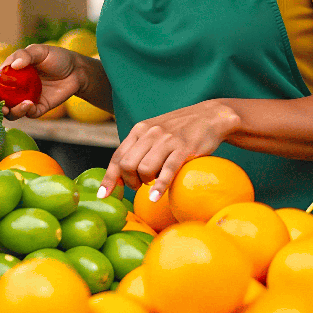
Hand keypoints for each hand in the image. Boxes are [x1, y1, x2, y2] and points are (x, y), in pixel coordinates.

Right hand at [0, 44, 82, 119]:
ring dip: (13, 112)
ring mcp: (27, 98)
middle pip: (3, 100)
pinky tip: (30, 104)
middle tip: (2, 107)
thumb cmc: (57, 57)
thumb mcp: (41, 51)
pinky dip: (27, 112)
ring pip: (14, 111)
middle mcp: (18, 88)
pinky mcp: (39, 107)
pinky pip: (30, 114)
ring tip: (18, 106)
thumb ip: (27, 55)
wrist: (77, 70)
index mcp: (14, 73)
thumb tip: (14, 65)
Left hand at [99, 100, 240, 202]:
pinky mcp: (183, 148)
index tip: (103, 195)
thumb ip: (139, 149)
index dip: (109, 178)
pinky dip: (159, 187)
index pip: (117, 156)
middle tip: (139, 185)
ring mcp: (167, 140)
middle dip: (129, 181)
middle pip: (127, 165)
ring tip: (153, 183)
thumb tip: (121, 175)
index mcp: (140, 130)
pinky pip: (167, 170)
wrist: (209, 116)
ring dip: (145, 183)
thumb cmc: (180, 129)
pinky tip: (155, 197)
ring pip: (144, 169)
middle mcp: (150, 133)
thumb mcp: (155, 133)